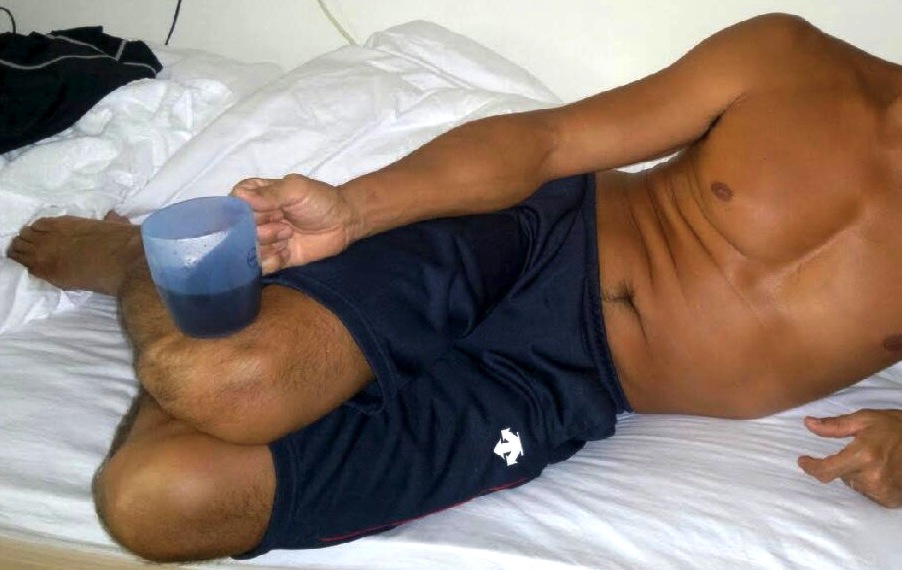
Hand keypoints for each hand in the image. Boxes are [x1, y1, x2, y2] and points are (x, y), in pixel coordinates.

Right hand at [230, 175, 361, 273]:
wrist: (344, 222)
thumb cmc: (320, 200)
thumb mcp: (296, 189)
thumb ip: (269, 194)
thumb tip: (239, 196)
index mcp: (255, 196)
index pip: (233, 206)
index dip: (246, 212)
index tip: (267, 212)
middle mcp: (255, 219)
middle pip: (238, 232)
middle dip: (261, 231)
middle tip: (285, 226)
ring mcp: (264, 240)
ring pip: (248, 250)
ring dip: (269, 245)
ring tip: (289, 235)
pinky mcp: (275, 258)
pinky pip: (261, 266)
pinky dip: (273, 261)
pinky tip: (287, 252)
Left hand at [798, 409, 901, 507]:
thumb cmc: (896, 427)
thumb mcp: (865, 419)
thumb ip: (834, 425)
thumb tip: (808, 424)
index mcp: (862, 456)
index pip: (826, 470)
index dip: (810, 467)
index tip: (803, 461)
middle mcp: (872, 477)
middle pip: (840, 476)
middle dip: (844, 463)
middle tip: (862, 450)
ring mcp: (883, 491)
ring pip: (854, 484)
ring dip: (858, 474)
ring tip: (876, 459)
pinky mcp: (891, 500)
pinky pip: (869, 493)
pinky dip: (870, 483)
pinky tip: (883, 471)